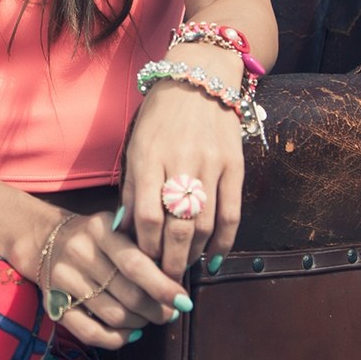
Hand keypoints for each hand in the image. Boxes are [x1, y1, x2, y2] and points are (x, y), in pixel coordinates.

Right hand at [39, 210, 186, 348]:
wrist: (44, 238)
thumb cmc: (95, 236)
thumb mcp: (116, 227)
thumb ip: (142, 246)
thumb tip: (176, 281)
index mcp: (100, 229)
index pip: (136, 264)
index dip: (163, 287)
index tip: (183, 301)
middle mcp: (79, 252)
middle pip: (128, 295)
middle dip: (156, 310)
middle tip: (170, 313)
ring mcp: (64, 279)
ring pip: (114, 316)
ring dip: (140, 323)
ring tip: (149, 318)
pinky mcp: (53, 303)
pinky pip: (90, 333)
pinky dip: (117, 339)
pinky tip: (131, 332)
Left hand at [121, 81, 243, 277]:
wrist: (198, 80)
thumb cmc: (159, 117)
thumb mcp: (136, 147)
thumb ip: (133, 190)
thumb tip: (125, 232)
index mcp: (150, 158)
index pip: (148, 217)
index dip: (145, 247)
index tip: (142, 263)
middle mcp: (182, 163)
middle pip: (178, 228)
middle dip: (169, 261)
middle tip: (164, 280)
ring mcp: (212, 165)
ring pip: (205, 225)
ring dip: (194, 254)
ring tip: (183, 267)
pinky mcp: (235, 166)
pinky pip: (232, 214)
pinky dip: (224, 242)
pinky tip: (213, 258)